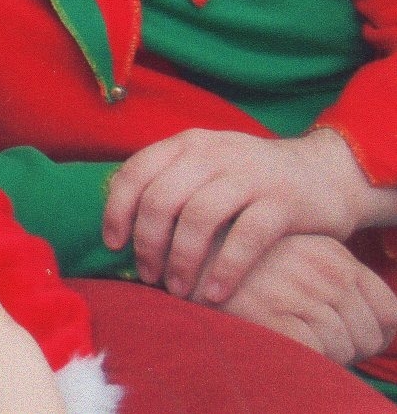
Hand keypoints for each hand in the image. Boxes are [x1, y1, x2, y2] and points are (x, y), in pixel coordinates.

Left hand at [104, 128, 379, 301]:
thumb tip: (119, 226)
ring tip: (178, 289)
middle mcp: (213, 153)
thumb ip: (167, 183)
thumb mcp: (205, 166)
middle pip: (162, 199)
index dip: (117, 211)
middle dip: (148, 243)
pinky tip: (215, 294)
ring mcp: (250, 175)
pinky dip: (225, 269)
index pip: (135, 173)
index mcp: (186, 144)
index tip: (114, 245)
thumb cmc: (249, 180)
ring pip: (199, 217)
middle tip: (148, 276)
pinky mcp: (283, 201)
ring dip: (181, 260)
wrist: (325, 172)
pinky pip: (246, 237)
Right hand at [209, 234, 396, 365]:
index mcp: (331, 252)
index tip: (342, 338)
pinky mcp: (272, 313)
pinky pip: (316, 354)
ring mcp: (298, 289)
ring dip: (322, 357)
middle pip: (370, 334)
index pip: (389, 310)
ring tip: (287, 340)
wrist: (173, 256)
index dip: (373, 334)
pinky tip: (275, 342)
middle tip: (311, 344)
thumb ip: (329, 281)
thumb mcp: (293, 259)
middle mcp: (322, 268)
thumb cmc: (234, 265)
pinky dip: (303, 359)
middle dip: (348, 350)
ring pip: (344, 347)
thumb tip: (372, 325)